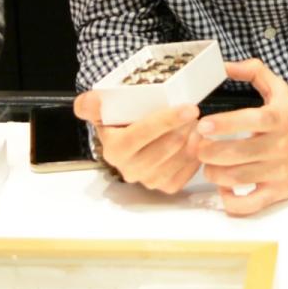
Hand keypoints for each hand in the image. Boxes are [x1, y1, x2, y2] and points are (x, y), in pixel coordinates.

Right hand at [74, 90, 201, 193]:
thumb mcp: (101, 110)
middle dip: (184, 127)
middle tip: (193, 110)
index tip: (189, 108)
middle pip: (166, 146)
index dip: (166, 121)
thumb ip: (90, 105)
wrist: (129, 139)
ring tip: (195, 122)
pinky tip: (196, 139)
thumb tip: (91, 102)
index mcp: (115, 150)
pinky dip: (196, 153)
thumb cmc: (119, 122)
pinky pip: (188, 171)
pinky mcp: (166, 186)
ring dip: (193, 138)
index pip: (142, 134)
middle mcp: (130, 169)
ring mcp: (149, 180)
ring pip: (180, 158)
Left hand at [196, 59, 287, 215]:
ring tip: (207, 164)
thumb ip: (254, 71)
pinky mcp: (280, 192)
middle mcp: (281, 146)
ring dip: (213, 172)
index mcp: (279, 118)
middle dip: (209, 152)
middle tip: (196, 146)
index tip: (203, 124)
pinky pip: (250, 204)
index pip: (250, 121)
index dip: (224, 124)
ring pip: (238, 178)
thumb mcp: (280, 90)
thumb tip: (224, 66)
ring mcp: (281, 172)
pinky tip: (223, 187)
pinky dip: (230, 200)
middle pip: (237, 154)